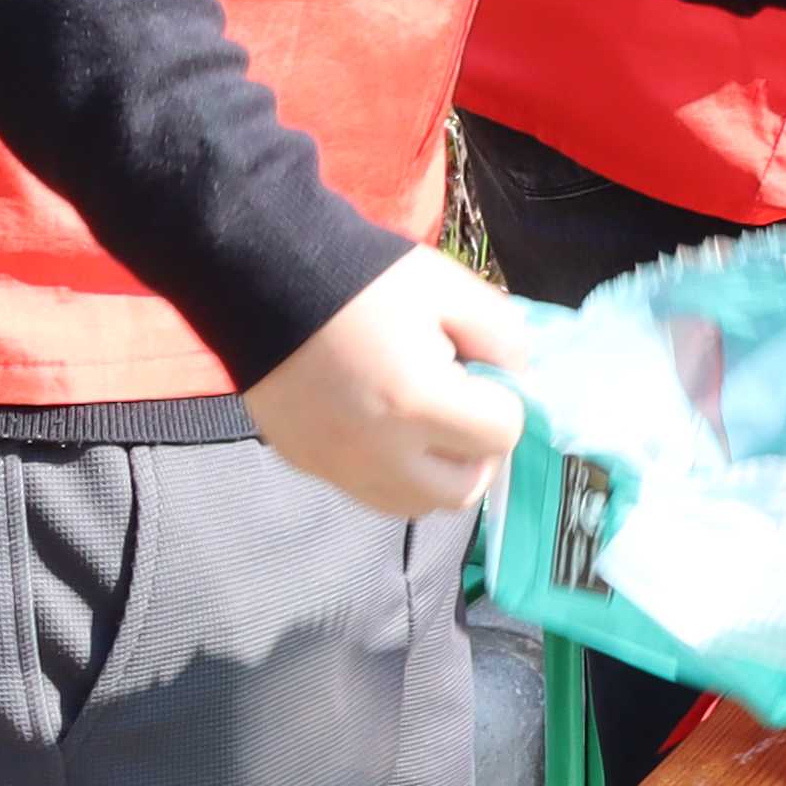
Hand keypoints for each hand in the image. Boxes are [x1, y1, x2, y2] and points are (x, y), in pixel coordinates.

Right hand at [247, 246, 533, 518]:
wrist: (266, 281)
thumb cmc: (365, 281)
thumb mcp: (451, 290)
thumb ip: (503, 338)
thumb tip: (518, 379)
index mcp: (419, 404)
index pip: (502, 436)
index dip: (505, 402)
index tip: (484, 376)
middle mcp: (379, 453)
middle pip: (463, 490)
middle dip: (477, 451)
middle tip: (465, 408)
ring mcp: (338, 467)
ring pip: (415, 504)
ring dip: (436, 471)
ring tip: (425, 420)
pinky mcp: (308, 466)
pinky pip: (369, 491)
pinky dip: (392, 472)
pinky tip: (384, 424)